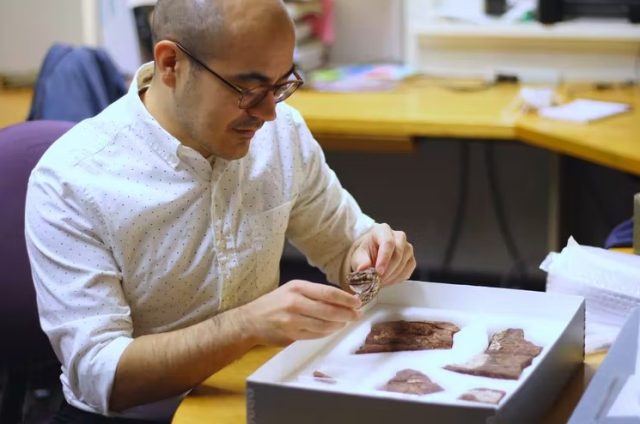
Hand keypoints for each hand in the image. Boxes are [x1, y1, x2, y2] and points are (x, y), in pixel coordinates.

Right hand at [240, 280, 361, 345]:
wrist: (250, 320)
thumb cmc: (274, 302)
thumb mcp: (292, 289)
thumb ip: (314, 293)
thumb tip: (341, 298)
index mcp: (297, 287)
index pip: (328, 293)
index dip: (346, 299)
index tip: (357, 302)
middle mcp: (295, 303)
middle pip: (329, 310)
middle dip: (347, 314)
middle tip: (357, 315)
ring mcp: (292, 320)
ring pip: (324, 325)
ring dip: (339, 325)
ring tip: (345, 323)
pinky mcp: (291, 335)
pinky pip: (316, 335)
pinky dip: (327, 333)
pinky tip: (332, 329)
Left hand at [349, 223, 415, 285]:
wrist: (371, 256)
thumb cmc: (366, 253)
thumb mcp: (359, 256)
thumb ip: (361, 262)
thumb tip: (363, 268)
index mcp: (383, 230)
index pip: (388, 242)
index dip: (384, 258)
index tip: (378, 271)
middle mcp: (398, 236)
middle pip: (398, 252)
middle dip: (388, 269)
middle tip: (379, 280)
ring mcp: (407, 247)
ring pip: (405, 262)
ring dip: (393, 275)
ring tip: (381, 281)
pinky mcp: (411, 258)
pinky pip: (409, 269)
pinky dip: (399, 277)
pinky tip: (389, 280)